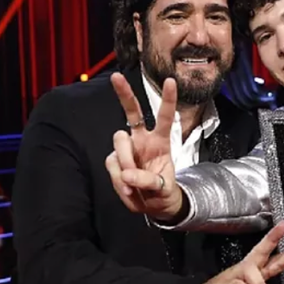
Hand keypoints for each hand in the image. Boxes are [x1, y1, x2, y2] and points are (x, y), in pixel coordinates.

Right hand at [105, 73, 185, 220]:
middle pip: (131, 112)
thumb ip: (148, 180)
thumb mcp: (163, 189)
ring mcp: (127, 149)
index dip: (168, 99)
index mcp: (161, 141)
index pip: (165, 117)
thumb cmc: (161, 192)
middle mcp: (142, 140)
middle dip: (124, 94)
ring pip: (119, 141)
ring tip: (134, 185)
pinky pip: (112, 164)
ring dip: (126, 162)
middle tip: (116, 76)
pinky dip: (118, 180)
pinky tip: (128, 189)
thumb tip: (127, 174)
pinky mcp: (115, 161)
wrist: (152, 206)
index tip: (171, 80)